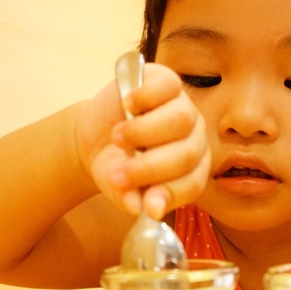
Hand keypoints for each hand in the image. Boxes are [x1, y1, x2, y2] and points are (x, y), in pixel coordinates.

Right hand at [77, 63, 209, 218]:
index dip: (169, 195)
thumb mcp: (117, 186)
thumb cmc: (115, 164)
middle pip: (187, 153)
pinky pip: (167, 86)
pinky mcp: (167, 81)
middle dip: (149, 168)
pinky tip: (126, 106)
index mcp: (192, 168)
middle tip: (117, 175)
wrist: (96, 135)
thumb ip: (129, 197)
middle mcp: (194, 138)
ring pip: (180, 119)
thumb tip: (140, 208)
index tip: (145, 205)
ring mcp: (184, 107)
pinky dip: (145, 97)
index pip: (192, 183)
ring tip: (117, 138)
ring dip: (144, 132)